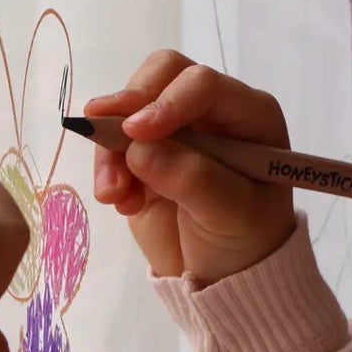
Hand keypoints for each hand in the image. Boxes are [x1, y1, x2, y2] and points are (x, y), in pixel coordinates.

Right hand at [85, 53, 294, 282]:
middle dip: (130, 104)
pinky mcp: (143, 153)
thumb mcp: (232, 215)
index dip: (167, 100)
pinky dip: (107, 169)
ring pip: (128, 107)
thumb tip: (139, 150)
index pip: (203, 83)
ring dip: (111, 146)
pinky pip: (112, 143)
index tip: (137, 132)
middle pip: (162, 74)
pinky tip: (120, 201)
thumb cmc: (246, 241)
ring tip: (115, 195)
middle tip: (103, 133)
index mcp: (248, 114)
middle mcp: (211, 111)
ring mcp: (175, 128)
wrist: (223, 277)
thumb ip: (191, 179)